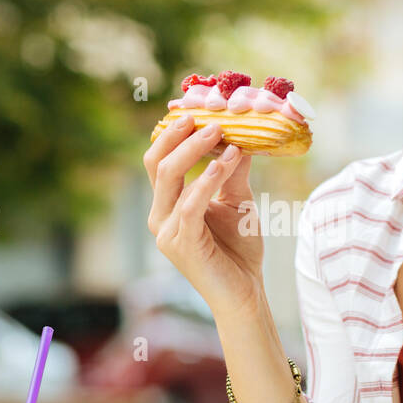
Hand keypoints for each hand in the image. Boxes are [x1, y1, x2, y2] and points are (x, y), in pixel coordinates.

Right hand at [144, 114, 264, 314]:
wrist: (245, 292)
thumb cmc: (238, 250)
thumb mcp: (237, 200)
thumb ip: (233, 171)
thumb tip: (241, 136)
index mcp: (168, 204)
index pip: (159, 160)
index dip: (173, 133)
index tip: (198, 111)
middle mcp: (160, 216)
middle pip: (157, 163)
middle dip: (180, 135)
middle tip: (207, 117)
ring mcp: (167, 231)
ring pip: (170, 177)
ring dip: (196, 151)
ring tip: (222, 133)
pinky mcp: (182, 244)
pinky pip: (190, 203)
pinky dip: (207, 179)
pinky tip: (225, 162)